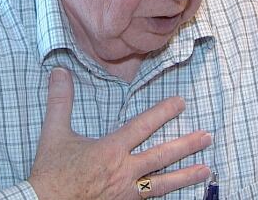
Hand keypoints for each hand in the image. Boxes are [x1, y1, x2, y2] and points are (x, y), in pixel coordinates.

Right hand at [29, 67, 211, 198]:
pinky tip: (177, 194)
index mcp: (110, 150)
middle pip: (162, 156)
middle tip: (207, 137)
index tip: (181, 103)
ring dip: (186, 175)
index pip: (143, 126)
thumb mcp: (53, 134)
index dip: (163, 112)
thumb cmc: (50, 173)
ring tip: (206, 170)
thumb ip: (60, 102)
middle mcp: (123, 172)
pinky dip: (165, 196)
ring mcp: (125, 193)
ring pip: (163, 183)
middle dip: (187, 145)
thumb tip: (59, 71)